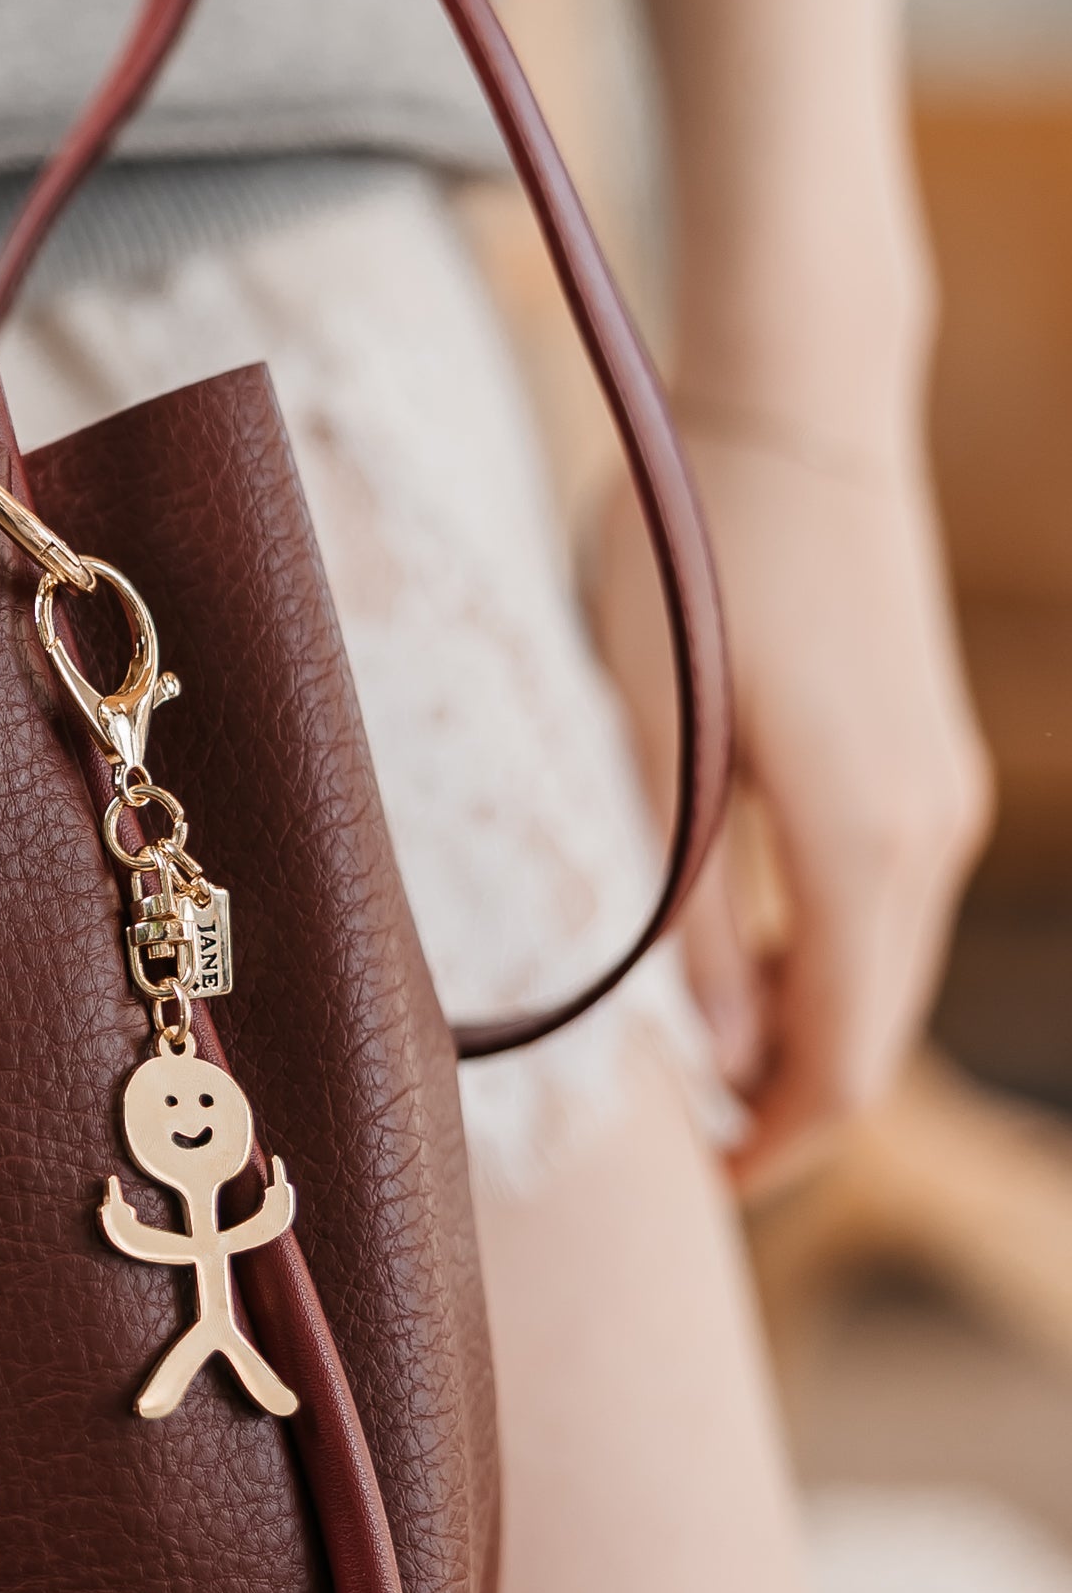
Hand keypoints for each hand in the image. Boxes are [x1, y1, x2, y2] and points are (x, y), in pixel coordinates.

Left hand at [588, 407, 989, 1188]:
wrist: (796, 409)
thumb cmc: (694, 547)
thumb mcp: (650, 723)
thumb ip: (677, 891)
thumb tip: (706, 1047)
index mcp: (858, 840)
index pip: (837, 1057)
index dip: (775, 1142)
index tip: (699, 1183)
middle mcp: (926, 832)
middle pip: (872, 1028)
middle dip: (787, 1100)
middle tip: (685, 1144)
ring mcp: (940, 791)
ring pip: (883, 967)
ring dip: (803, 1027)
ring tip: (696, 1060)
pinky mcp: (929, 756)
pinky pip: (885, 901)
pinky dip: (825, 955)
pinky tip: (741, 954)